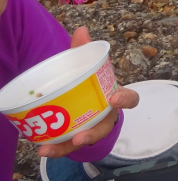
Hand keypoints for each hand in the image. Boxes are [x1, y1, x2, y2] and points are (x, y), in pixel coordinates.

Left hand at [37, 28, 139, 158]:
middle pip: (105, 127)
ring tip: (50, 150)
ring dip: (69, 146)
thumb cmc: (92, 84)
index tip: (115, 99)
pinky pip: (69, 146)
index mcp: (115, 97)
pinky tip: (43, 150)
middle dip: (94, 133)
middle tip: (81, 137)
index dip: (126, 100)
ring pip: (85, 140)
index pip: (130, 99)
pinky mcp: (77, 137)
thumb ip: (84, 51)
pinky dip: (56, 149)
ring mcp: (93, 129)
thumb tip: (81, 30)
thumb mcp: (88, 68)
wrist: (89, 103)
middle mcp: (106, 116)